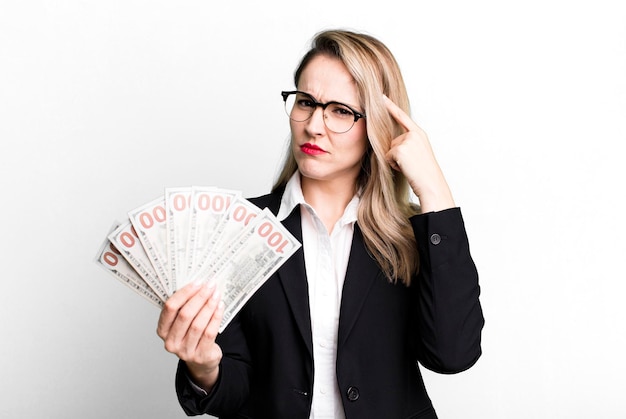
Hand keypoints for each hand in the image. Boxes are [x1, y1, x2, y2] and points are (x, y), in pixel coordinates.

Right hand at [157, 281, 224, 390]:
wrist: (201, 360)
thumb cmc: (190, 335)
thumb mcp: (182, 323)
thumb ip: (184, 307)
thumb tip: (198, 284)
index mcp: (162, 330)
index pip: (170, 308)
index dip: (184, 293)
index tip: (197, 282)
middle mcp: (171, 342)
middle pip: (185, 315)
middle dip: (199, 297)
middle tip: (210, 285)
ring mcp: (185, 351)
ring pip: (198, 324)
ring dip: (209, 306)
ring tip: (216, 294)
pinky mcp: (200, 355)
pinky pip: (209, 333)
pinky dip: (216, 317)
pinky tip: (220, 307)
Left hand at [383, 95, 454, 211]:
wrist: (431, 184)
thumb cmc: (425, 173)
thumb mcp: (419, 154)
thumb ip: (407, 144)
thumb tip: (391, 145)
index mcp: (419, 134)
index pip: (402, 117)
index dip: (391, 106)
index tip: (381, 96)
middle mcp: (414, 134)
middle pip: (392, 141)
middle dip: (396, 155)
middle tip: (411, 164)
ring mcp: (407, 141)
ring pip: (389, 150)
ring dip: (395, 161)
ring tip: (409, 167)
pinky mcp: (400, 149)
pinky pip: (387, 157)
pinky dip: (393, 165)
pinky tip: (405, 169)